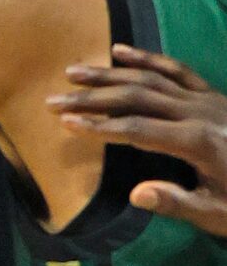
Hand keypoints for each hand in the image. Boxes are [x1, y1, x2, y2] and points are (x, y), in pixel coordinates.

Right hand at [51, 43, 226, 234]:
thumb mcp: (219, 214)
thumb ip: (178, 203)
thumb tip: (135, 193)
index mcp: (197, 142)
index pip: (137, 129)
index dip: (100, 126)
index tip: (66, 123)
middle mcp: (197, 112)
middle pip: (135, 97)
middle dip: (92, 98)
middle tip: (54, 100)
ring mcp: (206, 98)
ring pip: (149, 77)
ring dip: (109, 74)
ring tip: (73, 73)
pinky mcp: (212, 94)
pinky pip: (176, 68)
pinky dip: (147, 57)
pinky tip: (120, 51)